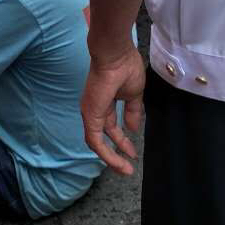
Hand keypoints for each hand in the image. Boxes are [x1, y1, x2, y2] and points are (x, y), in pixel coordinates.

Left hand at [82, 45, 145, 174]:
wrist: (115, 55)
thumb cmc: (125, 67)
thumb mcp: (134, 94)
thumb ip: (133, 112)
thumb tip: (134, 129)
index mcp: (105, 103)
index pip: (111, 126)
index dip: (122, 140)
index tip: (132, 152)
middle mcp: (95, 109)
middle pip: (104, 136)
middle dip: (117, 151)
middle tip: (129, 164)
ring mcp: (90, 113)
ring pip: (97, 143)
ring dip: (111, 157)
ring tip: (125, 169)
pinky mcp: (90, 116)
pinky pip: (95, 141)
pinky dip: (106, 153)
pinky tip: (118, 161)